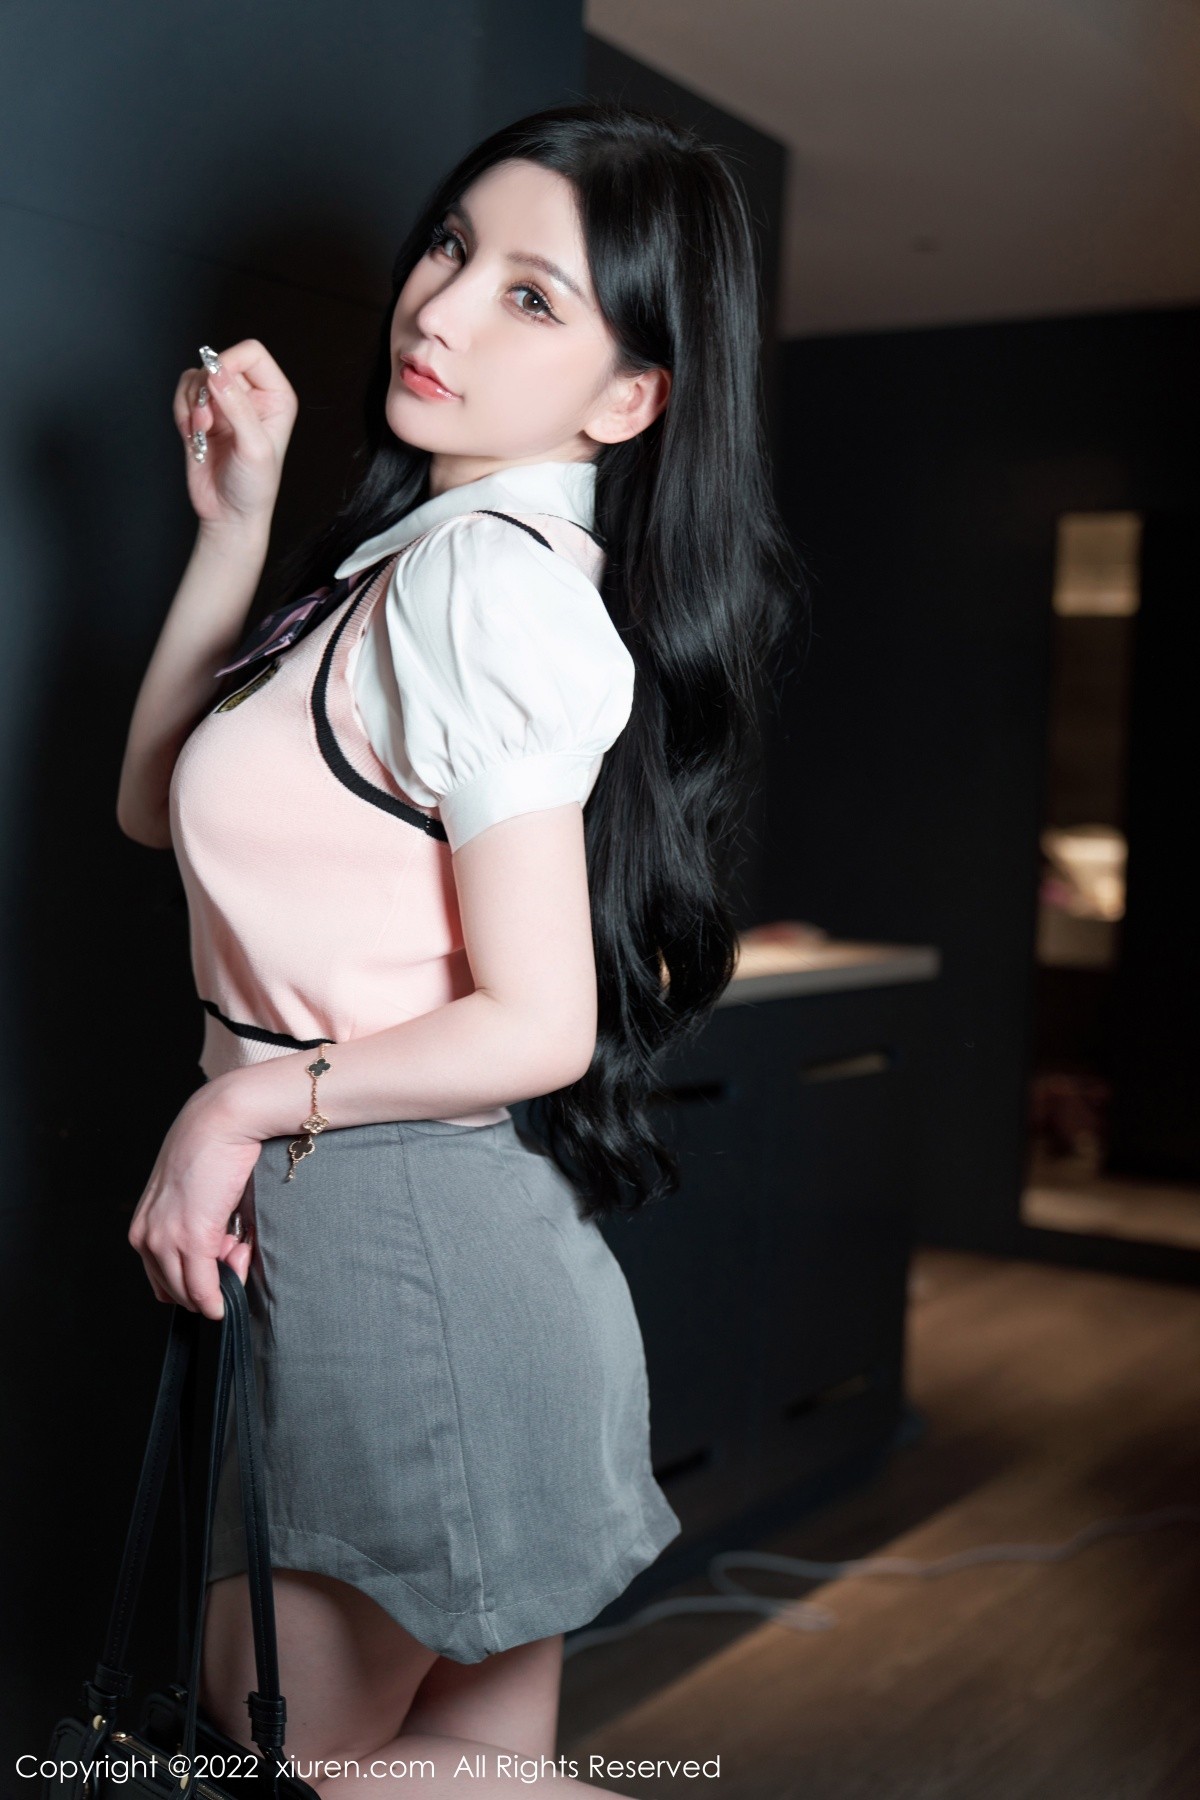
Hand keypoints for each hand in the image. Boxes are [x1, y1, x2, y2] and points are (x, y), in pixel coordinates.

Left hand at [128, 1084, 262, 1319]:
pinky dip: (217, 1299)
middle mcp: (146, 1236)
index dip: (192, 1281)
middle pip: (172, 1290)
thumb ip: (200, 1231)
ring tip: (240, 1251)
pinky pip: (203, 1288)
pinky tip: (230, 1290)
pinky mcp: (191, 1238)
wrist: (221, 1122)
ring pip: (188, 1293)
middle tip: (236, 1256)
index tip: (218, 1266)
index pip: (161, 1277)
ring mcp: (166, 1239)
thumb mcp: (194, 1198)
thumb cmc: (212, 1151)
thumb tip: (224, 1259)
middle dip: (207, 1286)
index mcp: (143, 1225)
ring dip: (218, 1287)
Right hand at [173, 338, 297, 534]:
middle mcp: (251, 395)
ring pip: (196, 376)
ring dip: (191, 402)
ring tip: (200, 431)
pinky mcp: (202, 415)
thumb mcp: (253, 446)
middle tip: (205, 419)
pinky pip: (182, 394)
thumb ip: (236, 407)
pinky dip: (181, 411)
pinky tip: (192, 436)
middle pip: (218, 361)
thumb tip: (216, 372)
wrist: (229, 514)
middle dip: (205, 388)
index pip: (251, 353)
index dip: (229, 361)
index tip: (215, 383)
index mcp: (275, 397)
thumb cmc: (253, 486)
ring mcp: (225, 404)